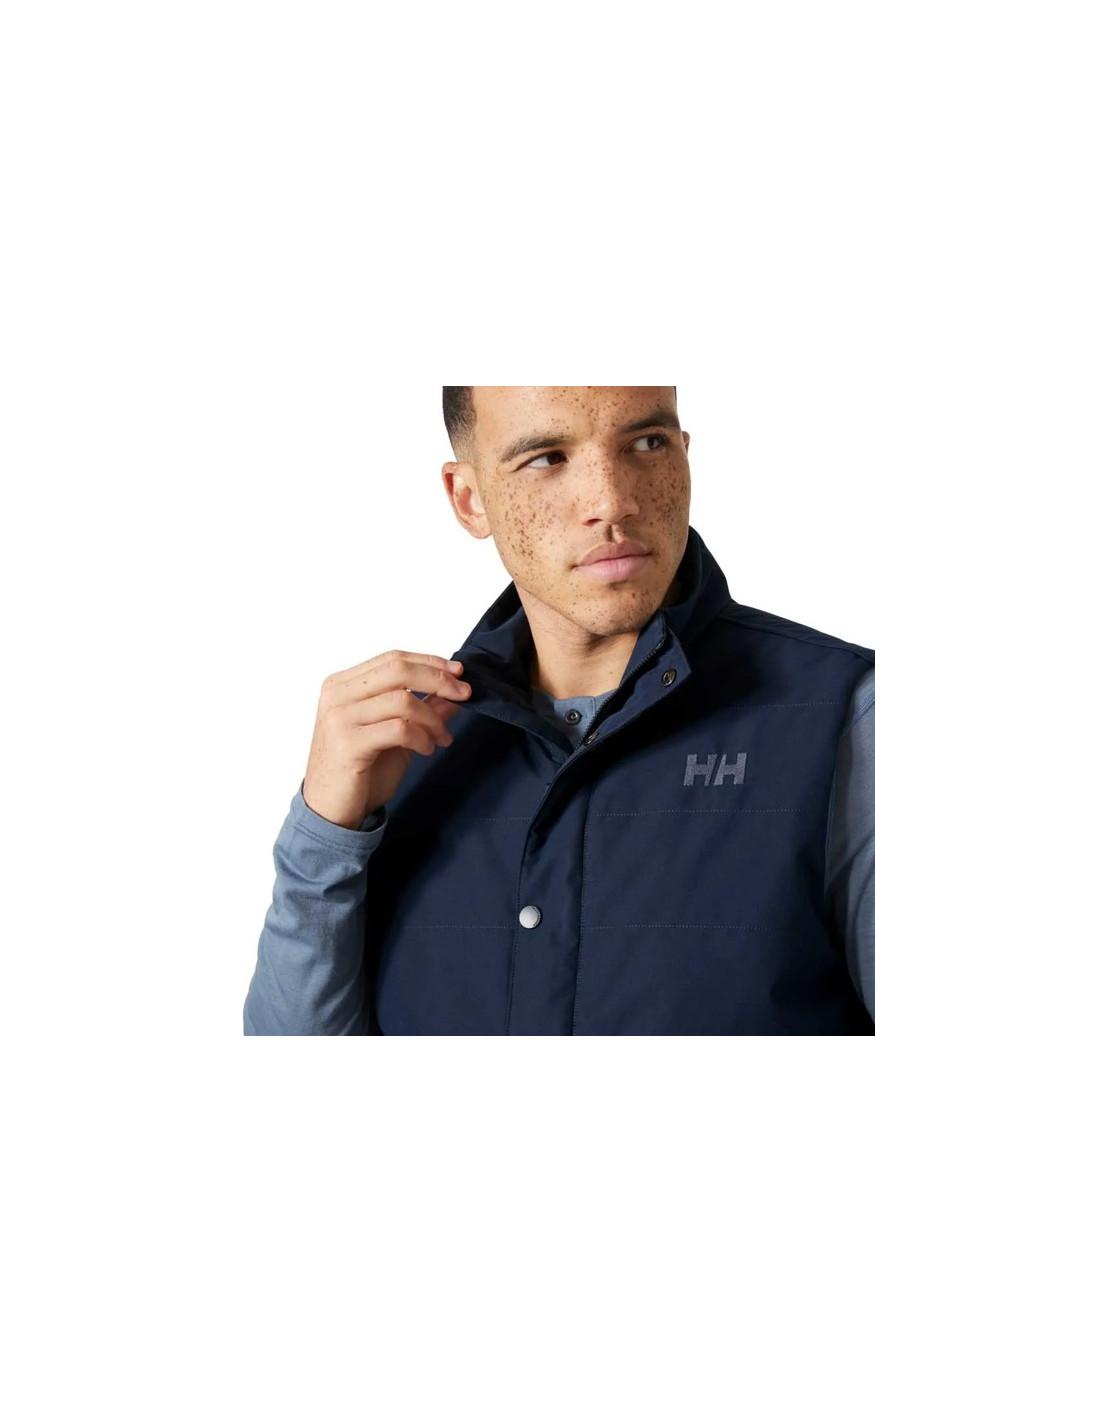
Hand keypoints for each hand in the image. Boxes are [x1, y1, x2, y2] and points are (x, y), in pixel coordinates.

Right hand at [302, 650, 471, 828]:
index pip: (393, 659)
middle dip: (438, 679)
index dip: (430, 662)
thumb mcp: (397, 736)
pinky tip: (426, 749)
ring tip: (442, 737)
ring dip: (433, 718)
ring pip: (403, 700)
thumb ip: (422, 710)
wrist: (330, 813)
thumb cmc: (360, 773)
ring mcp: (339, 718)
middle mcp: (337, 695)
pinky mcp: (348, 743)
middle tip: (464, 694)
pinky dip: (422, 737)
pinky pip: (399, 729)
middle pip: (398, 670)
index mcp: (343, 685)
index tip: (459, 672)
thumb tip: (455, 694)